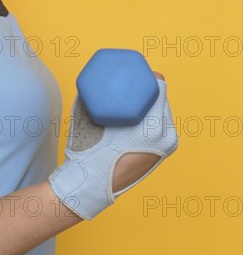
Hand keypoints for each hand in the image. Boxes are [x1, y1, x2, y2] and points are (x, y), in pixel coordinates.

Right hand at [48, 77, 177, 219]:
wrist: (90, 184)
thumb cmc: (87, 149)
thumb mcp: (89, 114)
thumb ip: (97, 93)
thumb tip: (94, 76)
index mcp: (151, 125)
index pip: (159, 86)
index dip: (148, 74)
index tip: (135, 70)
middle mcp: (165, 134)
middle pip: (162, 99)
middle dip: (148, 89)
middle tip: (131, 82)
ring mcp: (166, 145)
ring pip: (162, 112)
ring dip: (150, 104)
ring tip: (133, 98)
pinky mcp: (163, 153)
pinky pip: (160, 126)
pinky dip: (151, 118)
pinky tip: (138, 115)